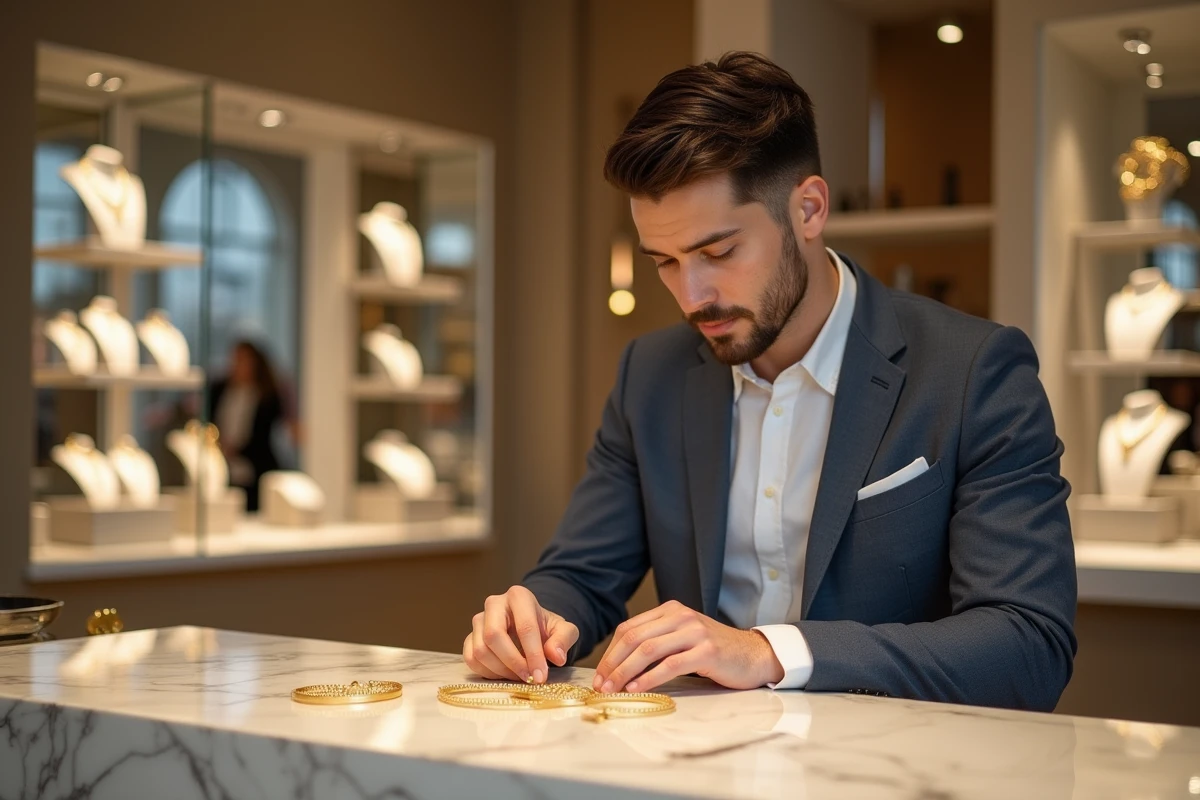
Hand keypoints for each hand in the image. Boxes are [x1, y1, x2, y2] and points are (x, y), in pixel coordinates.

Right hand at [463, 585, 579, 683]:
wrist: (530, 629)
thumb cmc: (546, 628)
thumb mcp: (563, 630)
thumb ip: (564, 639)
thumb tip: (556, 656)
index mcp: (519, 596)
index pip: (525, 626)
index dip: (533, 654)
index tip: (541, 676)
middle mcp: (494, 604)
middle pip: (493, 636)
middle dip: (512, 662)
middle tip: (528, 678)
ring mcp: (478, 620)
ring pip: (480, 650)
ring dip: (501, 670)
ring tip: (519, 676)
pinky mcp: (470, 637)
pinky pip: (471, 659)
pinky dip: (487, 673)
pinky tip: (505, 675)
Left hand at [592, 600, 783, 692]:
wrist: (754, 655)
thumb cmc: (715, 651)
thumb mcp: (683, 638)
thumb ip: (657, 642)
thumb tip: (620, 665)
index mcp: (670, 610)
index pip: (629, 628)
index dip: (610, 652)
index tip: (600, 674)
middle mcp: (681, 616)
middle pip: (634, 638)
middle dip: (613, 663)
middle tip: (601, 684)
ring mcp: (694, 632)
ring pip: (648, 650)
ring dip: (626, 672)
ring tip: (614, 689)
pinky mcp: (707, 651)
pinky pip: (671, 665)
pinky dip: (650, 678)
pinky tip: (637, 689)